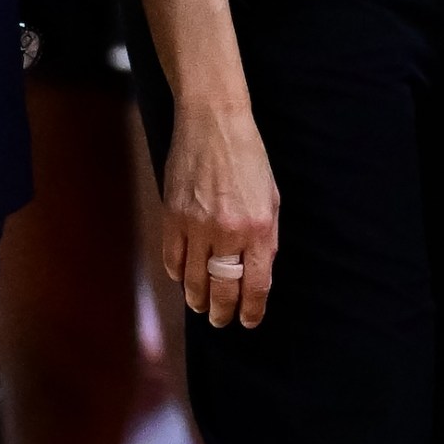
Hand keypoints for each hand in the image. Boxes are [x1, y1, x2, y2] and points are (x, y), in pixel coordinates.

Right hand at [160, 100, 279, 329]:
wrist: (213, 122)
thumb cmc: (249, 157)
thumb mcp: (271, 197)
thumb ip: (266, 237)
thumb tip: (257, 272)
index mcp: (259, 227)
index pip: (256, 284)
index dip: (251, 310)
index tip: (248, 321)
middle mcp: (228, 231)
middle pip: (223, 289)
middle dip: (223, 312)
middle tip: (222, 320)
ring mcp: (196, 225)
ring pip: (193, 280)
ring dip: (198, 299)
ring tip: (203, 305)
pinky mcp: (172, 216)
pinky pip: (173, 259)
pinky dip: (178, 274)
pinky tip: (184, 278)